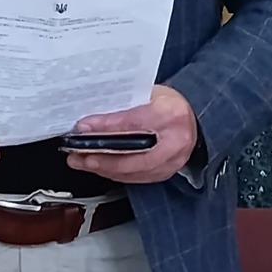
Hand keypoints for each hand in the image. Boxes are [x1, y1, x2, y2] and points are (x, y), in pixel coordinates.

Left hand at [65, 85, 199, 183]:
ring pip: (131, 170)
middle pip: (132, 155)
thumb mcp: (149, 94)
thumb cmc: (169, 105)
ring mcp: (171, 161)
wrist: (194, 120)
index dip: (106, 128)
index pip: (133, 123)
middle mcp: (175, 141)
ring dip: (103, 168)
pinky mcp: (165, 173)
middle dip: (101, 156)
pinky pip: (135, 178)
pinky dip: (114, 173)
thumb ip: (124, 106)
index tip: (83, 129)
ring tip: (81, 161)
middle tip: (78, 154)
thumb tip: (92, 119)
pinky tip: (99, 168)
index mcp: (171, 113)